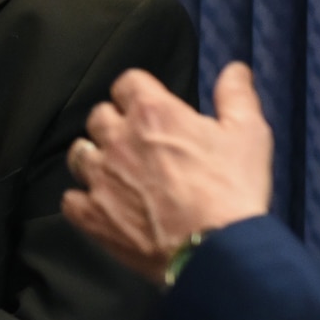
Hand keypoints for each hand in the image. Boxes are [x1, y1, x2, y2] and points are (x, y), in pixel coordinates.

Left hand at [62, 62, 274, 280]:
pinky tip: (102, 206)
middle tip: (136, 141)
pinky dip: (83, 201)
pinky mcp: (92, 216)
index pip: (127, 82)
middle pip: (99, 116)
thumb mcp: (248, 134)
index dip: (137, 92)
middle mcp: (118, 139)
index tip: (149, 106)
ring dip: (95, 157)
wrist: (217, 251)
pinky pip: (70, 200)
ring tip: (115, 171)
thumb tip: (234, 68)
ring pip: (79, 154)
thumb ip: (236, 95)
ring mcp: (100, 178)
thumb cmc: (234, 189)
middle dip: (115, 123)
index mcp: (153, 113)